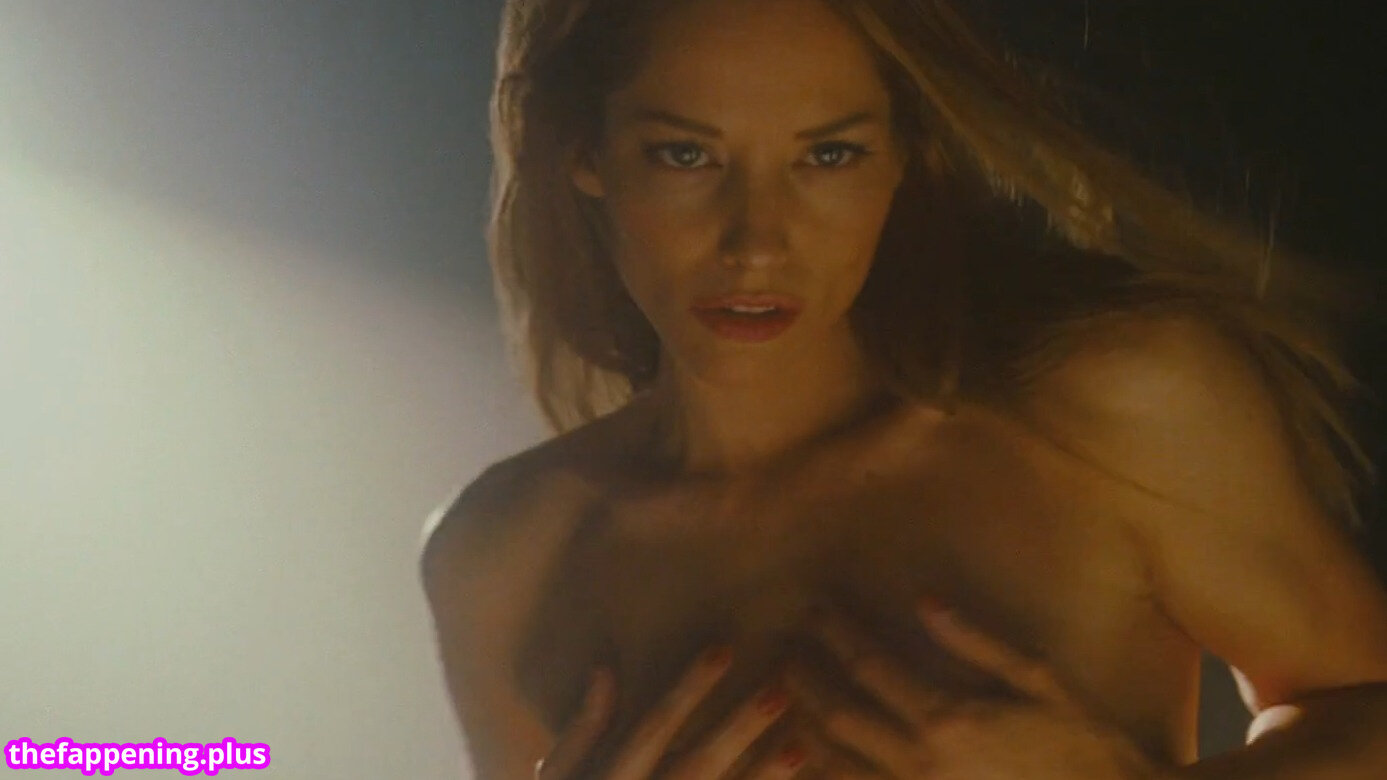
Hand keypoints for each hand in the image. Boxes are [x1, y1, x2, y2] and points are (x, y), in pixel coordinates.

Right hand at [536, 648, 808, 778]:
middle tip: (779, 693)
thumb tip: (605, 668)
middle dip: (738, 731)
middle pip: (698, 767)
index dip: (688, 690)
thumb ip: (582, 731)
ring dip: (763, 778)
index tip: (724, 650)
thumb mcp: (559, 777)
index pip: (653, 729)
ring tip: (800, 747)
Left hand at [788, 602, 1173, 779]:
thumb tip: (925, 601)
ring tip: (787, 704)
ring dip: (805, 732)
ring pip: (837, 768)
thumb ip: (974, 642)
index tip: (816, 610)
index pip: (870, 666)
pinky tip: (816, 759)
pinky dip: (831, 775)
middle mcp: (920, 763)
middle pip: (838, 717)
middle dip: (805, 681)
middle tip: (784, 655)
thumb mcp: (1037, 679)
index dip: (837, 634)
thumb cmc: (1081, 740)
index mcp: (947, 718)